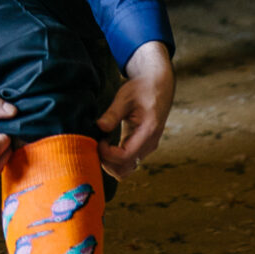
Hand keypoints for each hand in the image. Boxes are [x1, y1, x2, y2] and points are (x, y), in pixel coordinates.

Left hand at [96, 42, 175, 178]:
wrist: (159, 84)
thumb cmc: (142, 88)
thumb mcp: (125, 97)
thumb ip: (113, 114)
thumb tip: (99, 127)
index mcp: (148, 132)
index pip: (125, 156)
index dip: (107, 154)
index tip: (98, 141)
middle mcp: (150, 144)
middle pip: (125, 168)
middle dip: (107, 162)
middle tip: (95, 144)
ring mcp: (147, 147)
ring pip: (127, 169)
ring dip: (110, 163)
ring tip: (100, 144)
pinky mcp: (143, 146)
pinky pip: (128, 162)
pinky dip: (115, 160)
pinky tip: (106, 144)